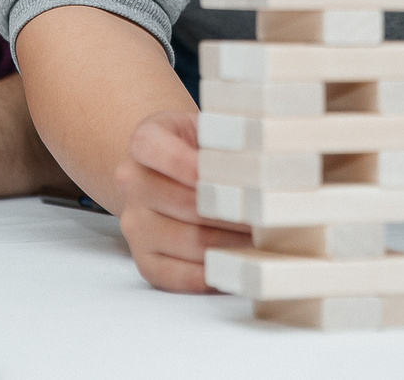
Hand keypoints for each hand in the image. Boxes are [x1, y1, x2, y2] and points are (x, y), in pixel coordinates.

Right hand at [111, 110, 249, 292]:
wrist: (166, 172)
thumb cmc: (196, 148)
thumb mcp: (207, 127)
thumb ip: (226, 139)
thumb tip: (264, 159)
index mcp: (145, 141)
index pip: (159, 150)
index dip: (193, 165)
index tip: (233, 175)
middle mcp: (131, 181)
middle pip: (187, 203)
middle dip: (234, 213)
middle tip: (271, 217)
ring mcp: (134, 222)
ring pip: (189, 240)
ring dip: (232, 244)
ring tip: (265, 241)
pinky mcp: (142, 257)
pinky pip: (174, 275)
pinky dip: (209, 275)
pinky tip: (235, 265)